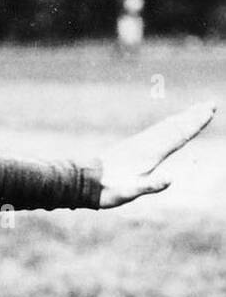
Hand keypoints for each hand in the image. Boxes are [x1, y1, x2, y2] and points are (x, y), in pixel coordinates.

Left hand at [97, 101, 216, 207]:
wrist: (84, 181)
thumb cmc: (108, 190)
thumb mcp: (130, 192)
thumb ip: (151, 186)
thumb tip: (171, 179)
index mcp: (151, 153)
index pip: (179, 135)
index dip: (195, 124)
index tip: (210, 111)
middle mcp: (147, 145)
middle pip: (175, 127)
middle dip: (194, 116)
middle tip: (211, 104)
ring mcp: (140, 144)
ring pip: (166, 127)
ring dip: (183, 118)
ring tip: (197, 109)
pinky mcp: (133, 147)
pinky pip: (157, 131)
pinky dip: (169, 125)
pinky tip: (170, 125)